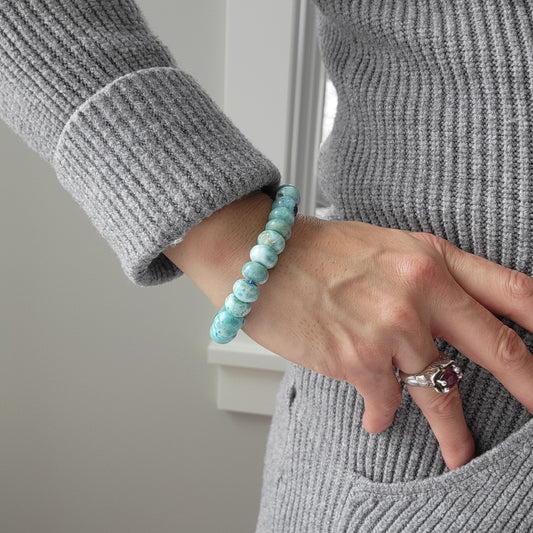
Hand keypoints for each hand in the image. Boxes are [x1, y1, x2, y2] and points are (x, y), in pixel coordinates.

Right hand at [165, 192, 532, 469]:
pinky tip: (377, 418)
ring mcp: (391, 327)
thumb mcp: (384, 247)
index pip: (514, 291)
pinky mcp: (358, 359)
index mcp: (432, 256)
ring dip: (454, 432)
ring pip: (443, 392)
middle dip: (530, 387)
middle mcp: (420, 290)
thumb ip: (426, 278)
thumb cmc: (314, 250)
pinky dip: (383, 415)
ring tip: (459, 452)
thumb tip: (452, 319)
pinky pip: (387, 402)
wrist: (259, 254)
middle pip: (499, 348)